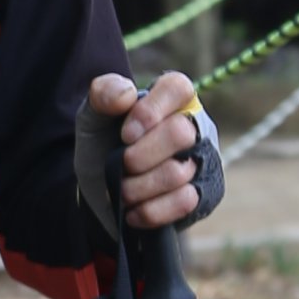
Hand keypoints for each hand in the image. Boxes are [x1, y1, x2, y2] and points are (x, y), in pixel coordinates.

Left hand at [87, 68, 202, 230]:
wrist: (100, 194)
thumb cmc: (103, 147)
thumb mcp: (92, 118)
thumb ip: (103, 95)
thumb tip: (126, 94)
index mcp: (171, 100)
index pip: (178, 88)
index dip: (150, 112)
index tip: (125, 134)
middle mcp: (195, 126)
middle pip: (180, 133)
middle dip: (138, 156)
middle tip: (120, 164)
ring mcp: (204, 161)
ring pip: (178, 173)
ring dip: (137, 187)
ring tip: (121, 190)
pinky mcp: (205, 195)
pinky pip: (184, 201)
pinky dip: (149, 210)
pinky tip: (133, 210)